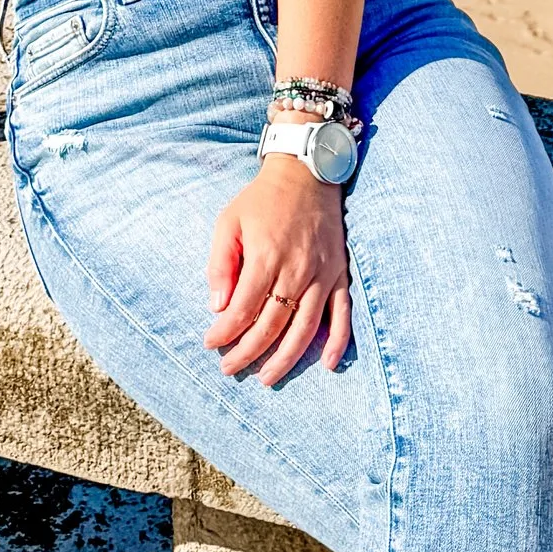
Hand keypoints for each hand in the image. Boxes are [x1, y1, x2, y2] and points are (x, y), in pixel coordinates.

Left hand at [203, 157, 352, 384]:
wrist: (306, 173)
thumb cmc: (262, 200)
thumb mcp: (229, 222)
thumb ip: (221, 263)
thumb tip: (218, 305)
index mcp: (266, 256)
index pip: (243, 308)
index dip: (225, 331)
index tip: (210, 344)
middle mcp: (296, 270)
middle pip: (271, 324)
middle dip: (248, 352)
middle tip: (230, 369)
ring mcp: (322, 274)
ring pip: (305, 328)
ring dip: (286, 358)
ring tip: (266, 378)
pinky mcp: (340, 273)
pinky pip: (342, 313)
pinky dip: (338, 341)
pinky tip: (326, 364)